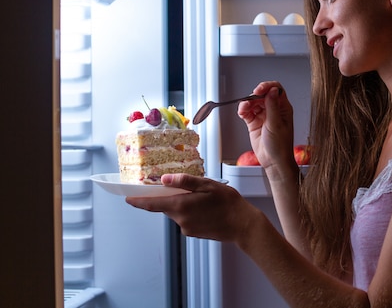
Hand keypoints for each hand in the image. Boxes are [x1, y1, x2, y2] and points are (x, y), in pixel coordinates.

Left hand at [126, 174, 256, 241]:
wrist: (242, 225)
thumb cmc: (228, 203)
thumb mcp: (208, 185)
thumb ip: (185, 181)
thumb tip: (165, 179)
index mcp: (181, 205)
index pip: (152, 204)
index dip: (138, 201)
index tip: (128, 198)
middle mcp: (180, 219)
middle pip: (165, 206)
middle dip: (169, 196)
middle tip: (184, 187)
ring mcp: (186, 228)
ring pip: (176, 212)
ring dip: (182, 203)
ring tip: (202, 197)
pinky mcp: (193, 233)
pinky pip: (185, 219)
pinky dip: (190, 211)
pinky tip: (205, 207)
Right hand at [237, 81, 295, 177]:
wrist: (274, 161)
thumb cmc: (280, 146)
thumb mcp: (276, 124)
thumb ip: (273, 106)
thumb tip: (273, 90)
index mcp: (283, 108)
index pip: (276, 90)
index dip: (267, 87)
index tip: (259, 90)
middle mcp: (274, 110)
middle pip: (262, 94)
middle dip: (254, 96)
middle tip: (250, 100)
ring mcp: (263, 116)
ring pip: (253, 102)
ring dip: (247, 103)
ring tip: (244, 108)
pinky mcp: (254, 122)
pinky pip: (247, 112)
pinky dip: (243, 110)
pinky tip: (242, 112)